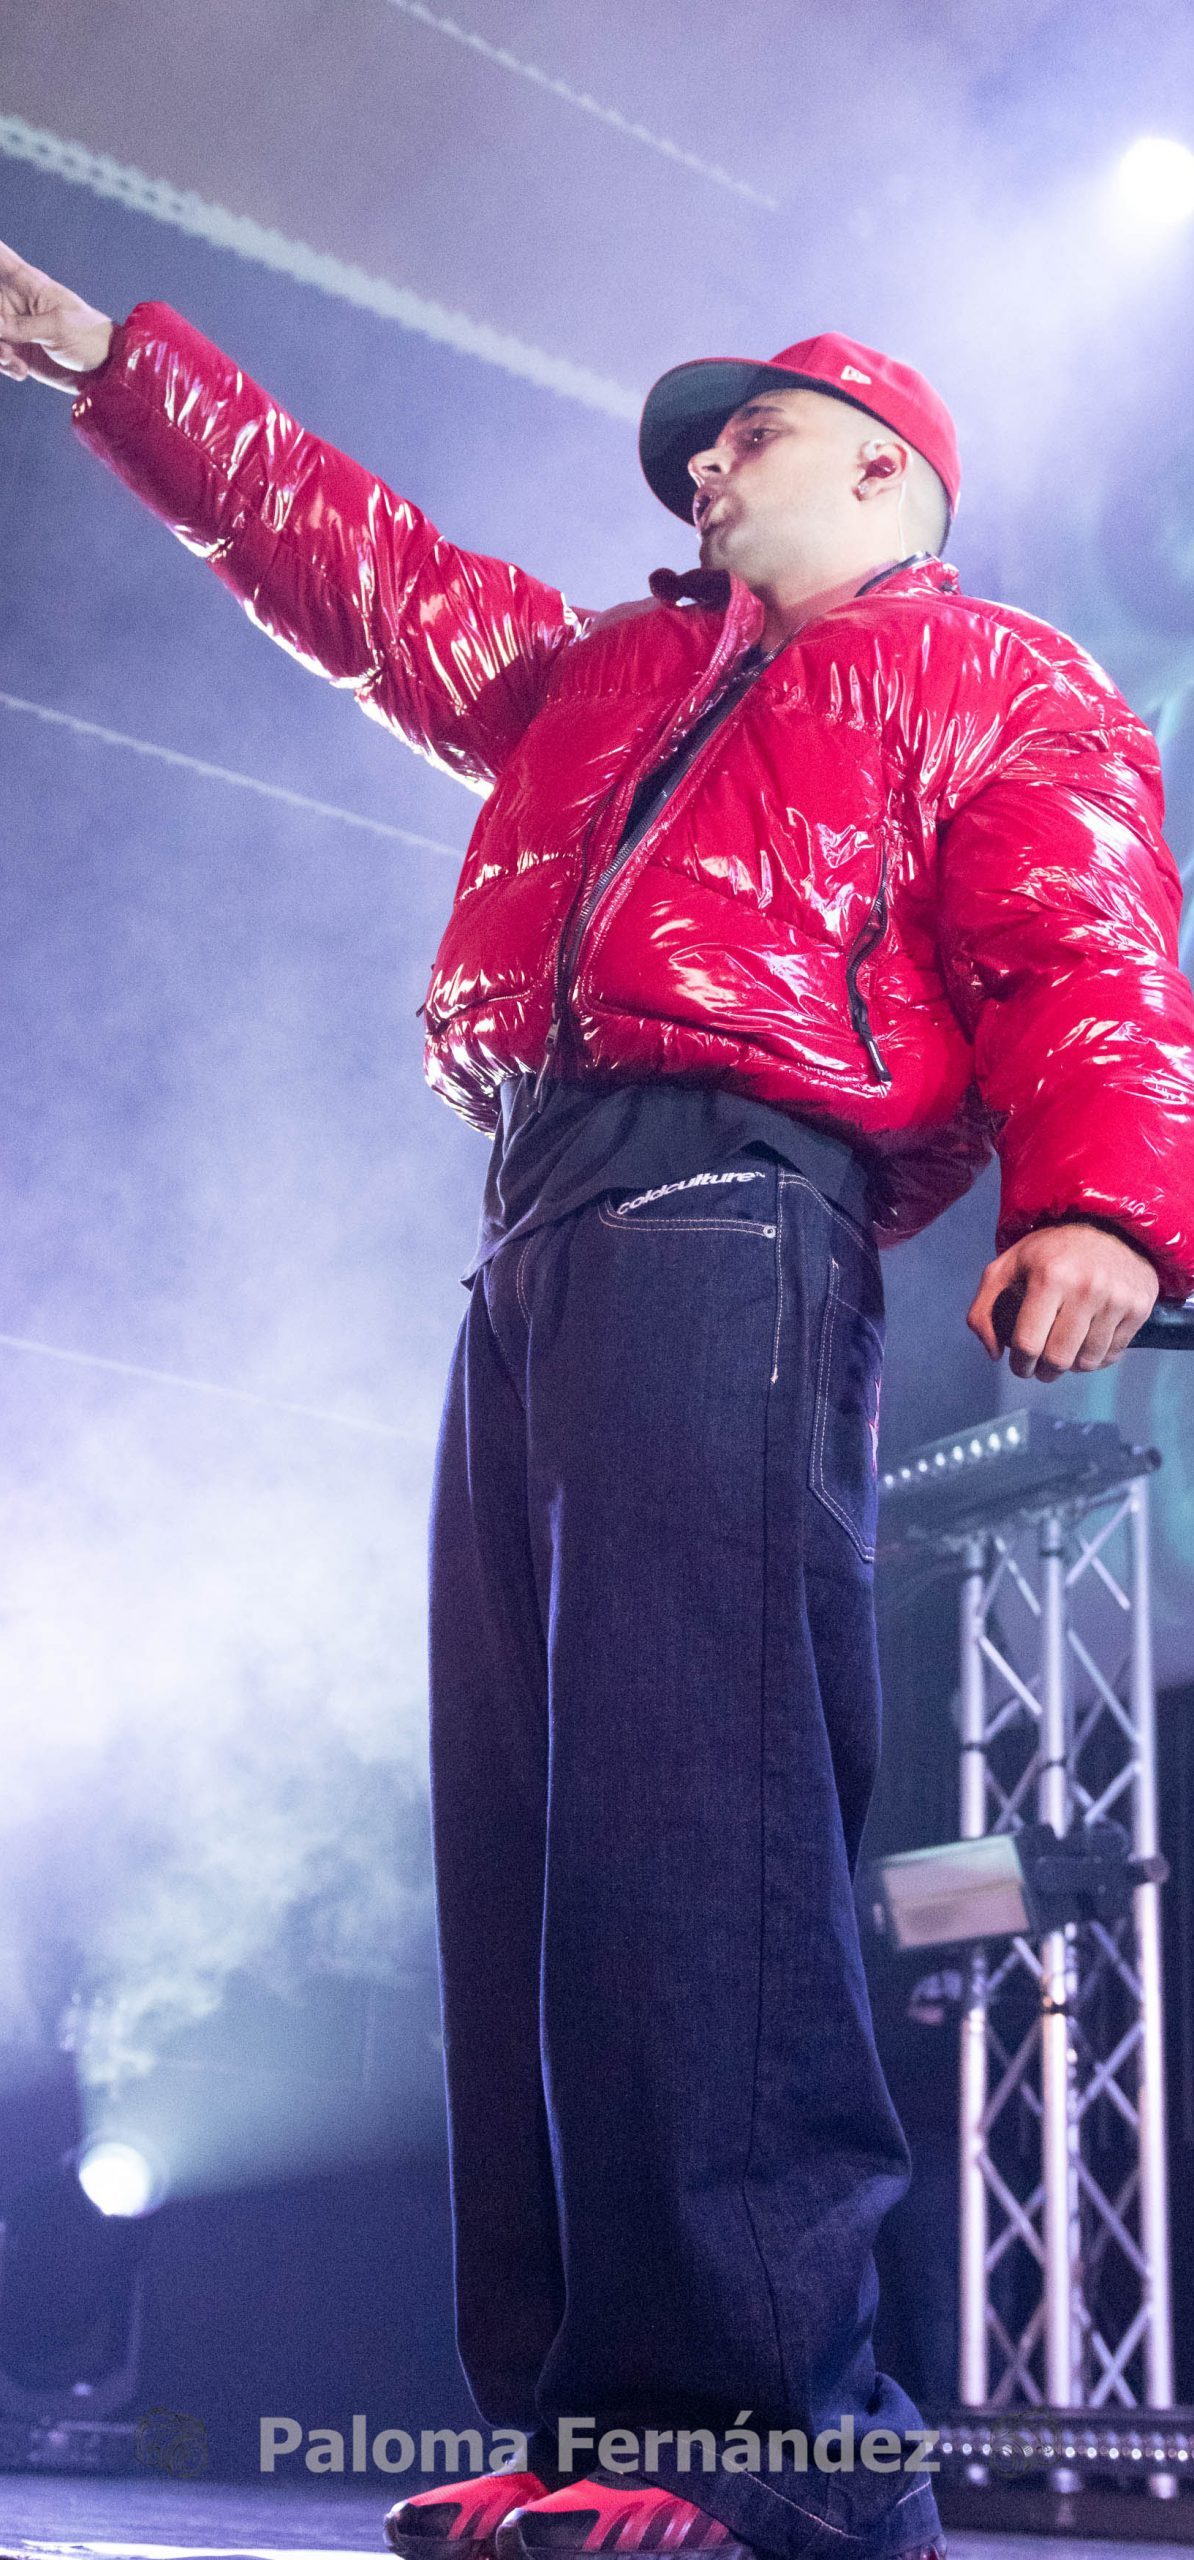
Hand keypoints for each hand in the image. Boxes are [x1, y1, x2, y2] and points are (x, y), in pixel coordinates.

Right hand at [0, 238, 112, 391]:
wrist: (103, 371)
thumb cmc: (89, 338)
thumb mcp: (57, 328)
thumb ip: (21, 326)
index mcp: (29, 284)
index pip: (1, 258)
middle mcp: (16, 302)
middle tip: (3, 347)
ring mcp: (15, 327)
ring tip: (14, 362)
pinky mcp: (18, 350)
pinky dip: (4, 365)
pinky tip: (21, 370)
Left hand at [967, 1220, 1158, 1381]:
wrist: (1109, 1225)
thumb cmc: (1051, 1251)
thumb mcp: (1007, 1266)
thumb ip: (983, 1309)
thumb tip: (993, 1353)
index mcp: (1049, 1277)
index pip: (1028, 1343)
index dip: (1020, 1365)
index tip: (1020, 1366)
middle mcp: (1086, 1287)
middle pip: (1059, 1359)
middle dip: (1045, 1372)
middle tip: (1041, 1369)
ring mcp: (1116, 1298)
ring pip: (1088, 1361)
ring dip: (1072, 1367)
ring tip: (1065, 1355)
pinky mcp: (1139, 1307)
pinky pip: (1113, 1353)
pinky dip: (1097, 1358)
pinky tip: (1087, 1345)